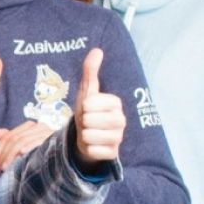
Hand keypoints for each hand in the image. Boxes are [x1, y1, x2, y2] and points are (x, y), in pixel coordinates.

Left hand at [0, 121, 55, 171]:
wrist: (66, 151)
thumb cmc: (43, 149)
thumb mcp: (24, 143)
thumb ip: (9, 138)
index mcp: (28, 126)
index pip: (8, 137)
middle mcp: (36, 126)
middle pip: (13, 139)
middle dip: (2, 155)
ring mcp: (45, 131)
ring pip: (21, 141)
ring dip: (11, 155)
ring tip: (5, 167)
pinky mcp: (52, 138)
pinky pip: (37, 141)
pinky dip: (28, 147)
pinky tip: (21, 154)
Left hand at [73, 48, 124, 165]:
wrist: (87, 136)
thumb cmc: (88, 112)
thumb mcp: (86, 92)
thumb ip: (90, 72)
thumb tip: (96, 50)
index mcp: (115, 103)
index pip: (89, 104)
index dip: (83, 107)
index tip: (88, 109)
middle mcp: (121, 120)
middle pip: (88, 120)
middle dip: (82, 122)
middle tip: (88, 122)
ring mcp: (118, 137)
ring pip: (90, 135)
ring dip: (84, 135)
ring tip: (90, 133)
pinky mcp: (113, 153)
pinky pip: (93, 150)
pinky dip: (88, 148)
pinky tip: (93, 145)